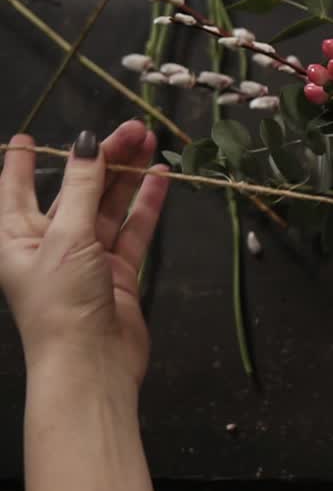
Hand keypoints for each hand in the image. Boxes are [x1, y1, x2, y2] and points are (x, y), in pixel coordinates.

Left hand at [0, 121, 169, 396]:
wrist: (91, 362)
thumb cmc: (61, 302)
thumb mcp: (64, 237)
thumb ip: (80, 187)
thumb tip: (86, 144)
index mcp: (15, 237)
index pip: (15, 189)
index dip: (22, 163)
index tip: (28, 137)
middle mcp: (49, 244)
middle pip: (75, 190)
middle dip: (101, 159)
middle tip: (130, 129)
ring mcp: (87, 258)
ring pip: (108, 206)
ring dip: (128, 176)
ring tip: (149, 143)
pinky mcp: (119, 272)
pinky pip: (133, 229)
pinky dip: (146, 204)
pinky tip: (161, 179)